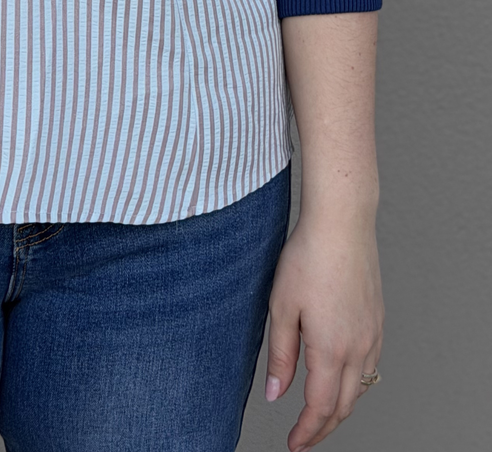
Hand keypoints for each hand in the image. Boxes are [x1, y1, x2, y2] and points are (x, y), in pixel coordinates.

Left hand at [265, 213, 382, 449]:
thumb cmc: (307, 258)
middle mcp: (358, 347)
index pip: (320, 407)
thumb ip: (280, 355)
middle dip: (323, 427)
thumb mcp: (281, 307)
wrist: (342, 223)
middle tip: (304, 437)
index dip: (307, 432)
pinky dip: (355, 382)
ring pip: (360, 387)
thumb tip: (275, 394)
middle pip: (344, 405)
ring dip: (340, 406)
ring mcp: (372, 334)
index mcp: (331, 349)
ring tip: (319, 412)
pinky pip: (370, 365)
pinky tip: (341, 375)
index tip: (293, 444)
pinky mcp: (377, 320)